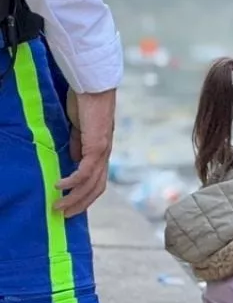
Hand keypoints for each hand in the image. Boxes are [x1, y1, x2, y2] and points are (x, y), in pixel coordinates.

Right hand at [56, 89, 115, 215]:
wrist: (95, 87)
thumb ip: (79, 144)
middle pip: (96, 188)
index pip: (98, 180)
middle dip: (80, 204)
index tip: (71, 205)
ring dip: (74, 197)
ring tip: (57, 206)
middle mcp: (105, 154)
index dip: (86, 195)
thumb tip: (74, 160)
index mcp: (102, 151)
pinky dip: (72, 181)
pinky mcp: (97, 146)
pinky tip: (59, 186)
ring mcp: (103, 151)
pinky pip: (85, 170)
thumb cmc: (86, 103)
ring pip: (91, 183)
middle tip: (64, 215)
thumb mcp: (80, 128)